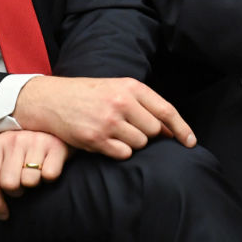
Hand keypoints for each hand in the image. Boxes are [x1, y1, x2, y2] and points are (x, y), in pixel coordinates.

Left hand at [0, 130, 68, 220]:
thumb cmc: (24, 146)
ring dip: (34, 183)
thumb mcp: (0, 155)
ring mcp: (36, 141)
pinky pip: (49, 176)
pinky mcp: (56, 146)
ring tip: (37, 172)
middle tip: (23, 183)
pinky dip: (50, 178)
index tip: (3, 214)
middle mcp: (15, 140)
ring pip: (30, 181)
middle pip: (9, 185)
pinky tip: (49, 167)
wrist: (55, 126)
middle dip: (17, 191)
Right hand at [12, 76, 194, 158]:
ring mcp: (108, 121)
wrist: (51, 99)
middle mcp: (122, 102)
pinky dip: (119, 152)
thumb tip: (170, 130)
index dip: (182, 128)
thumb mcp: (118, 89)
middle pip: (154, 131)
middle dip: (147, 135)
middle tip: (131, 129)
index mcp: (131, 87)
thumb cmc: (89, 95)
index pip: (166, 111)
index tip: (191, 143)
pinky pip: (123, 154)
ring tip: (115, 133)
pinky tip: (106, 142)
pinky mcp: (95, 138)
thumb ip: (144, 105)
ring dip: (132, 143)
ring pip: (139, 144)